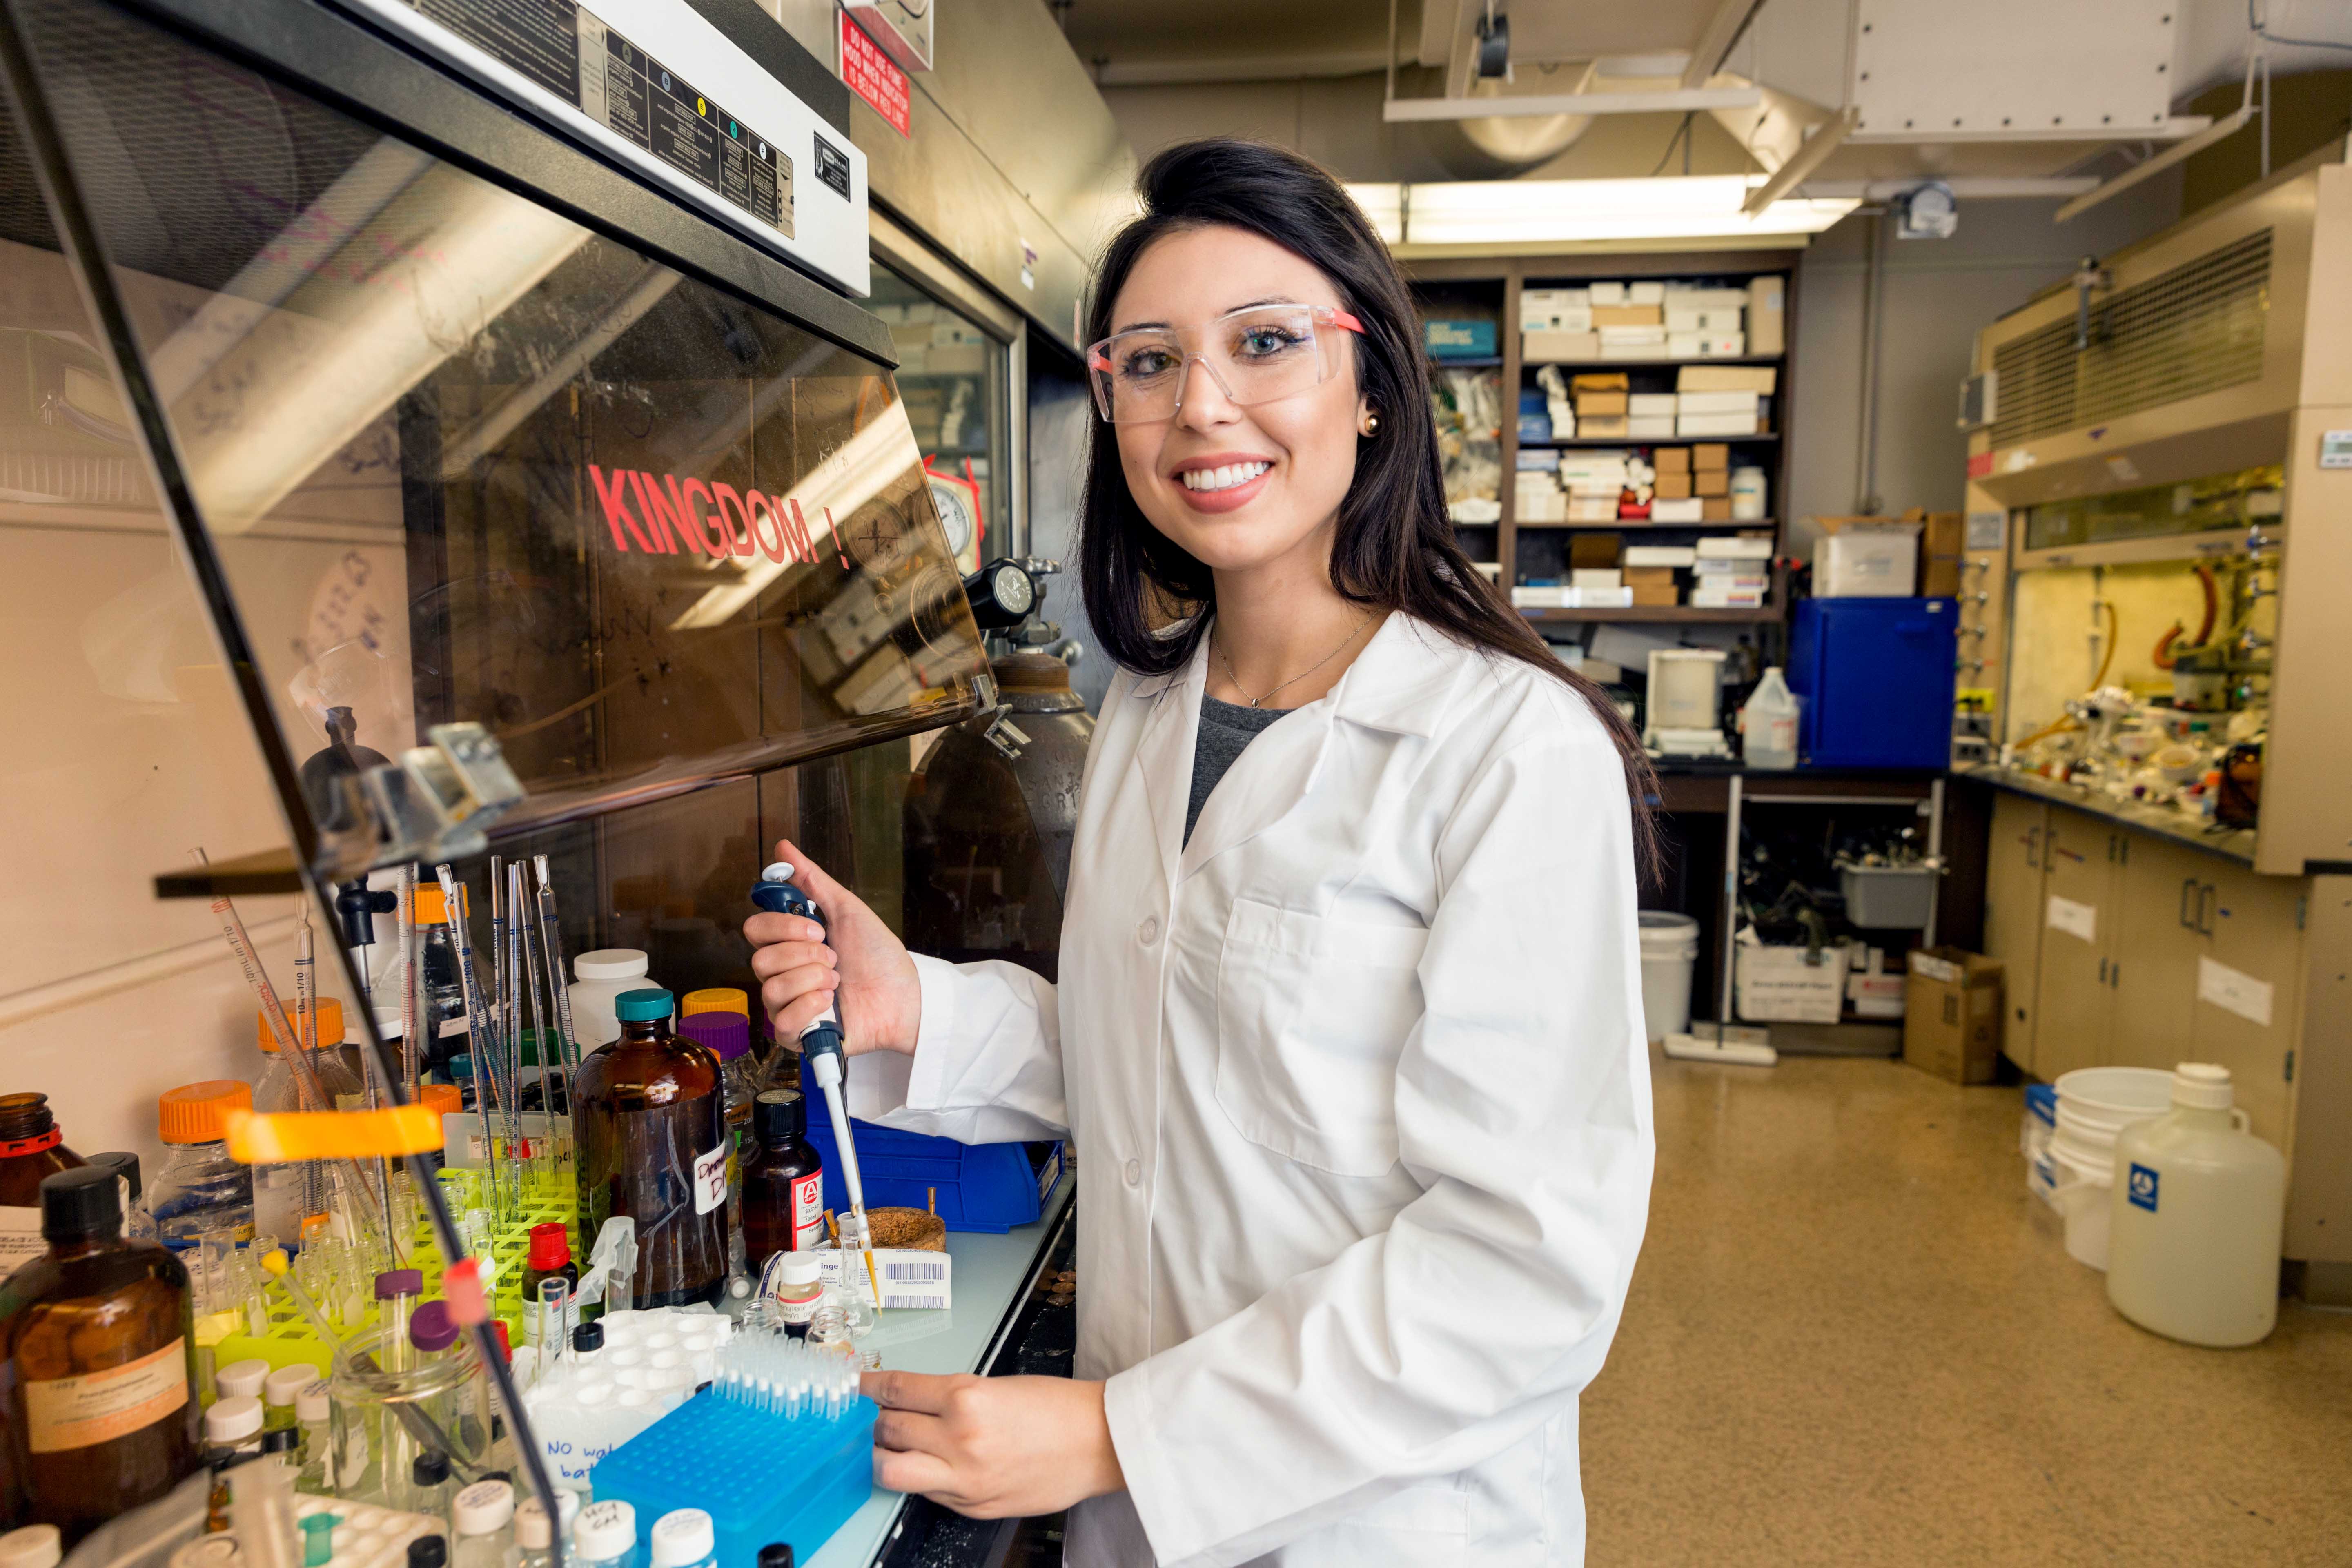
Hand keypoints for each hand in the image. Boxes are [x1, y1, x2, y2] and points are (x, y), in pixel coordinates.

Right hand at [743, 839, 922, 1057]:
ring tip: (838, 981)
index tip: (819, 929)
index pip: (755, 929)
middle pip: (761, 959)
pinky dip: (809, 1008)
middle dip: (804, 955)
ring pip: (772, 988)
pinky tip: (831, 1004)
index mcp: (789, 944)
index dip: (783, 927)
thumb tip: (783, 847)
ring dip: (813, 980)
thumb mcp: (847, 909)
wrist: (904, 995)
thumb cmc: (878, 955)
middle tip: (834, 958)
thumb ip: (812, 880)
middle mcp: (783, 974)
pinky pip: (782, 1022)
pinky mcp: (797, 1035)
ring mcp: (788, 1006)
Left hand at [866, 1371, 1124, 1518]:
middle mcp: (959, 1438)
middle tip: (868, 1415)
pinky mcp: (972, 1506)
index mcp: (966, 1397)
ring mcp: (964, 1478)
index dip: (867, 1388)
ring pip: (891, 1470)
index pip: (895, 1390)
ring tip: (883, 1447)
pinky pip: (927, 1493)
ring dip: (881, 1456)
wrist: (1098, 1443)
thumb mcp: (996, 1385)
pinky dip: (919, 1478)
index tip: (855, 1387)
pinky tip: (924, 1467)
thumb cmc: (1056, 1408)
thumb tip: (908, 1403)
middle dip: (872, 1420)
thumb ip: (950, 1397)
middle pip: (887, 1428)